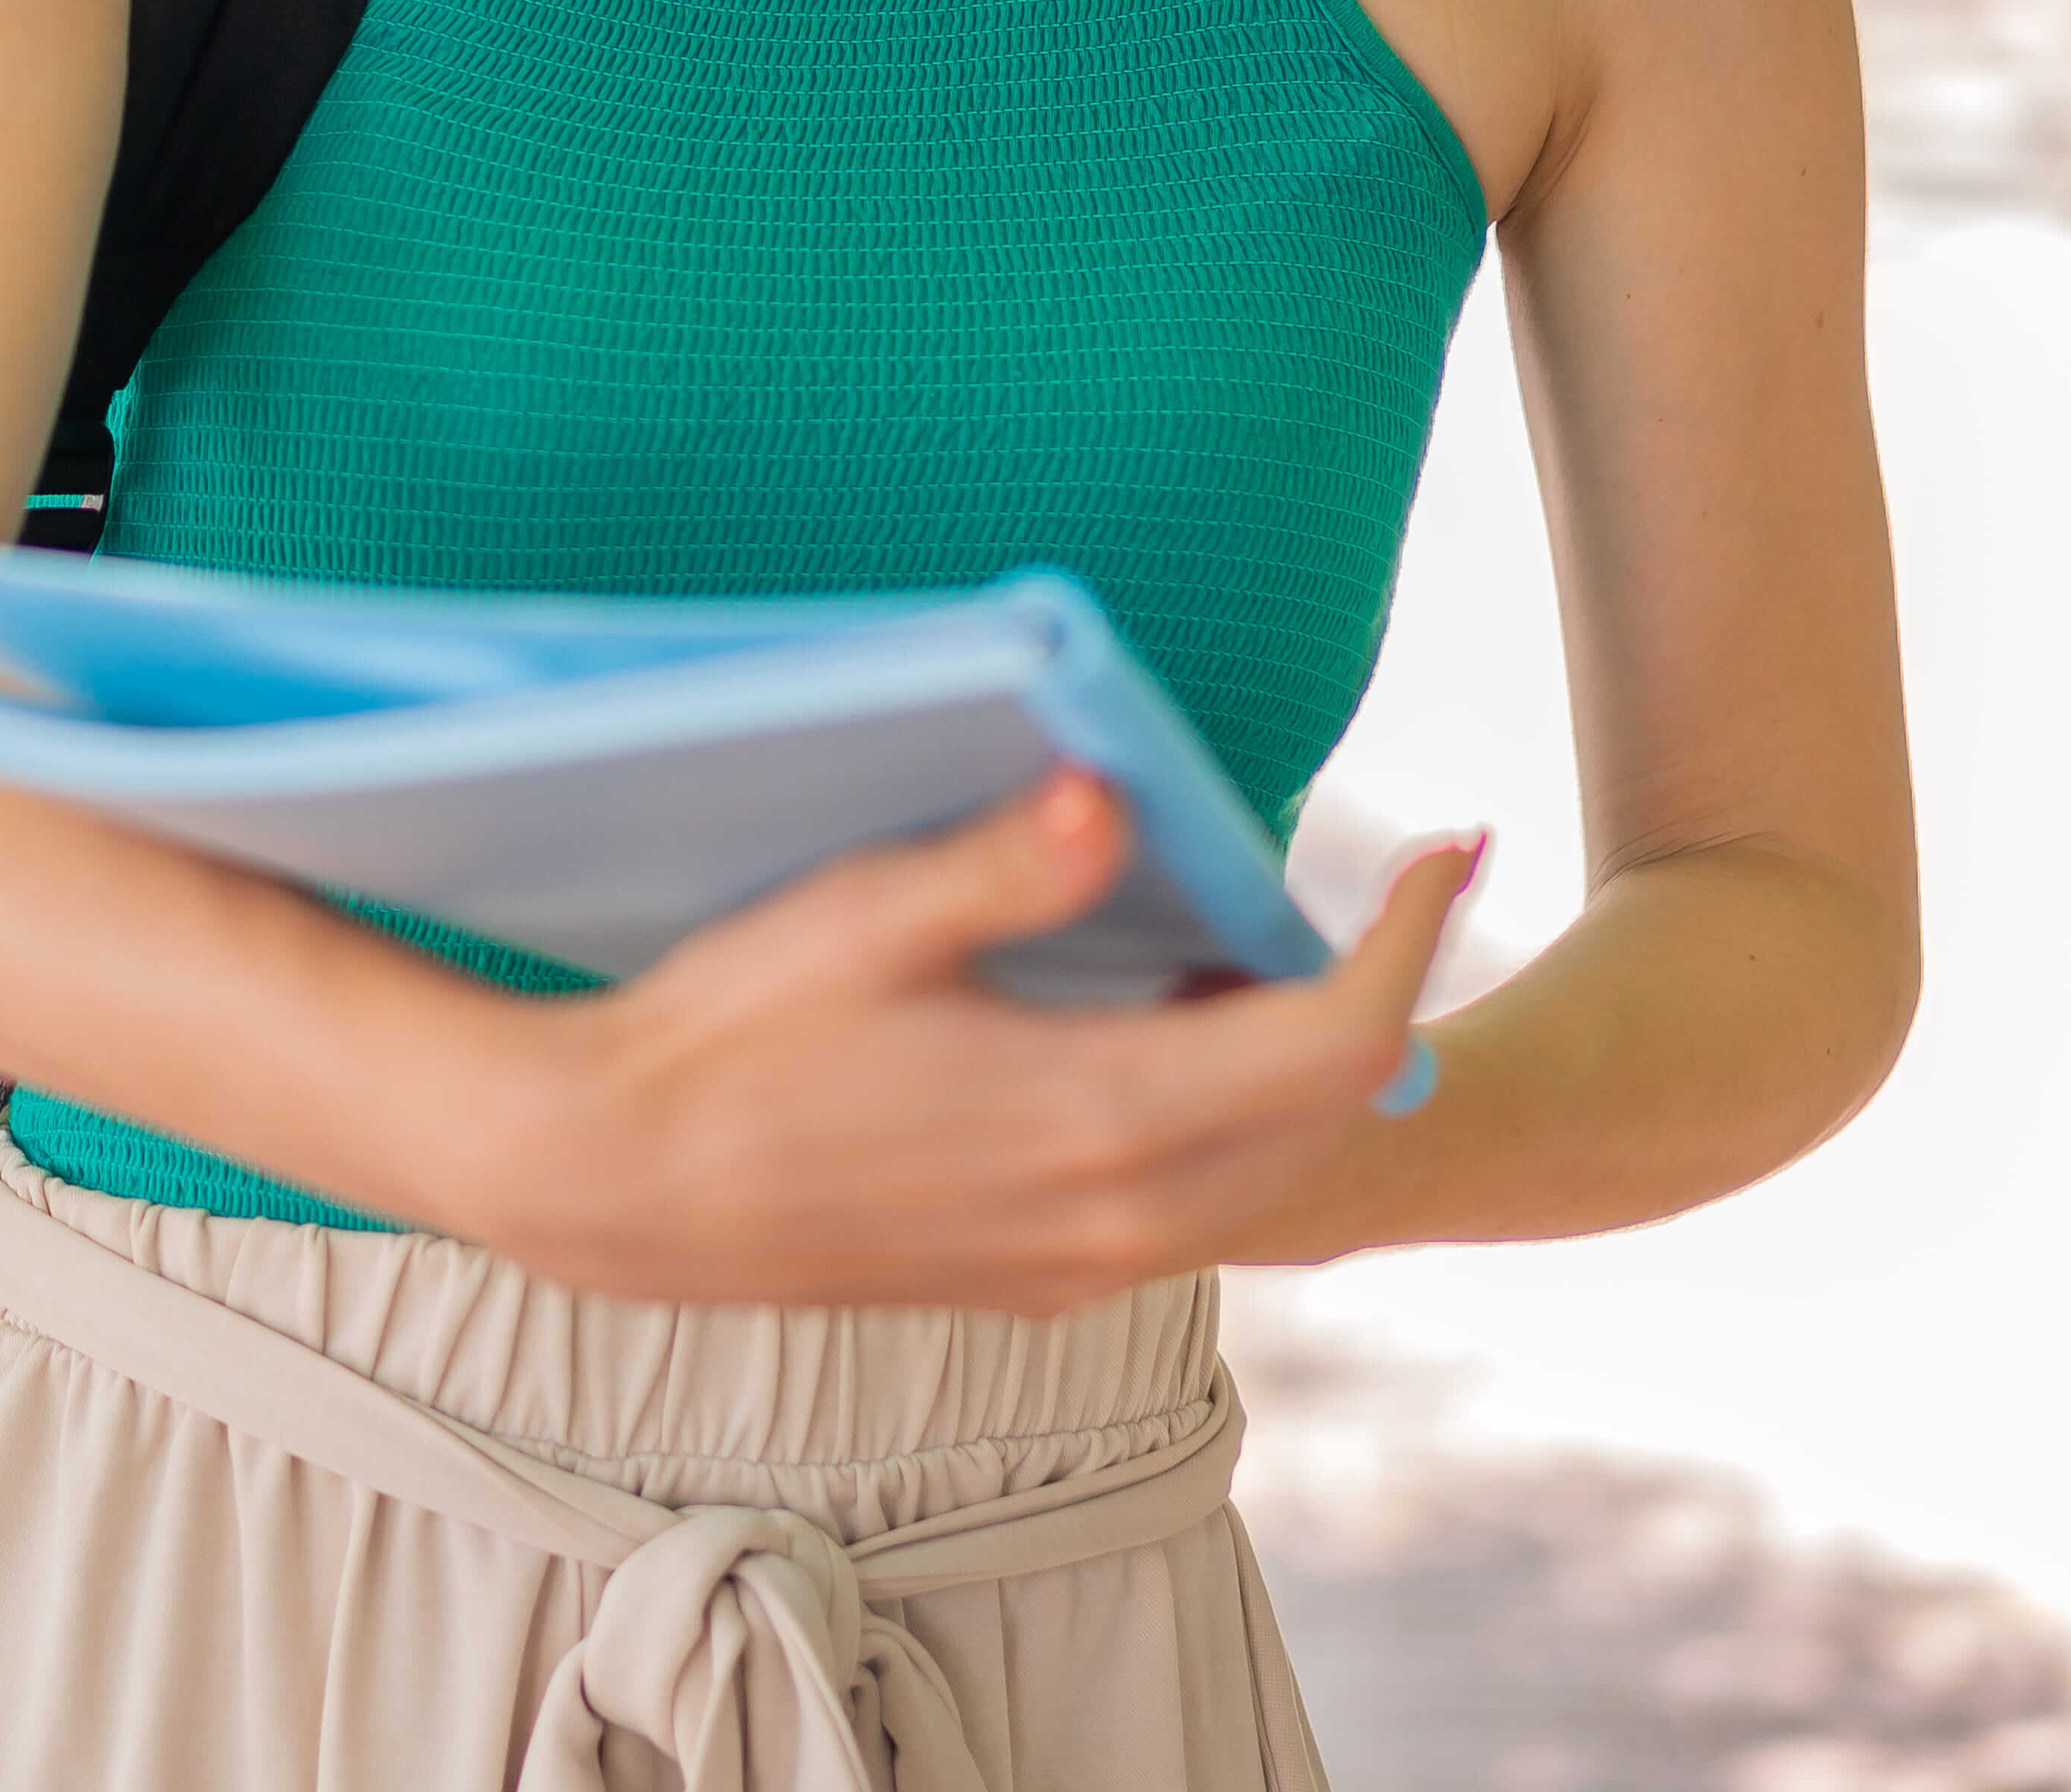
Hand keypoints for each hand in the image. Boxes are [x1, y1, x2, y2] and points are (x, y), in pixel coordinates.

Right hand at [431, 771, 1484, 1314]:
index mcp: (1098, 1118)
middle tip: (1390, 885)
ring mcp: (1077, 1262)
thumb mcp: (867, 918)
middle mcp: (1116, 1216)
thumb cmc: (728, 1033)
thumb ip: (1012, 863)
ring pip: (1266, 1167)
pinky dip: (1227, 1115)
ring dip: (1302, 1063)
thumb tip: (1117, 793)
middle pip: (1329, 1111)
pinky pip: (1191, 1204)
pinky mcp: (1034, 1278)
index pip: (1337, 1040)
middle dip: (1381, 995)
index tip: (1449, 847)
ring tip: (1258, 943)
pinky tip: (1166, 1030)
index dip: (1412, 940)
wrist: (621, 1185)